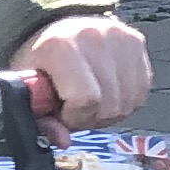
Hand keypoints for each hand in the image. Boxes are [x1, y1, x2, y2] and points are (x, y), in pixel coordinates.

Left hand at [9, 14, 152, 135]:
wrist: (57, 29)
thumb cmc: (41, 62)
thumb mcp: (28, 90)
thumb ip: (40, 119)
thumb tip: (63, 140)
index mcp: (60, 46)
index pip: (86, 99)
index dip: (75, 116)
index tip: (63, 111)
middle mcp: (93, 36)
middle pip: (110, 104)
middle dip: (92, 116)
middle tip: (76, 107)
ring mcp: (119, 37)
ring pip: (128, 101)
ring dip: (110, 111)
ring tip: (91, 99)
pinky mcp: (136, 41)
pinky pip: (141, 91)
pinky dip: (125, 100)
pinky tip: (107, 92)